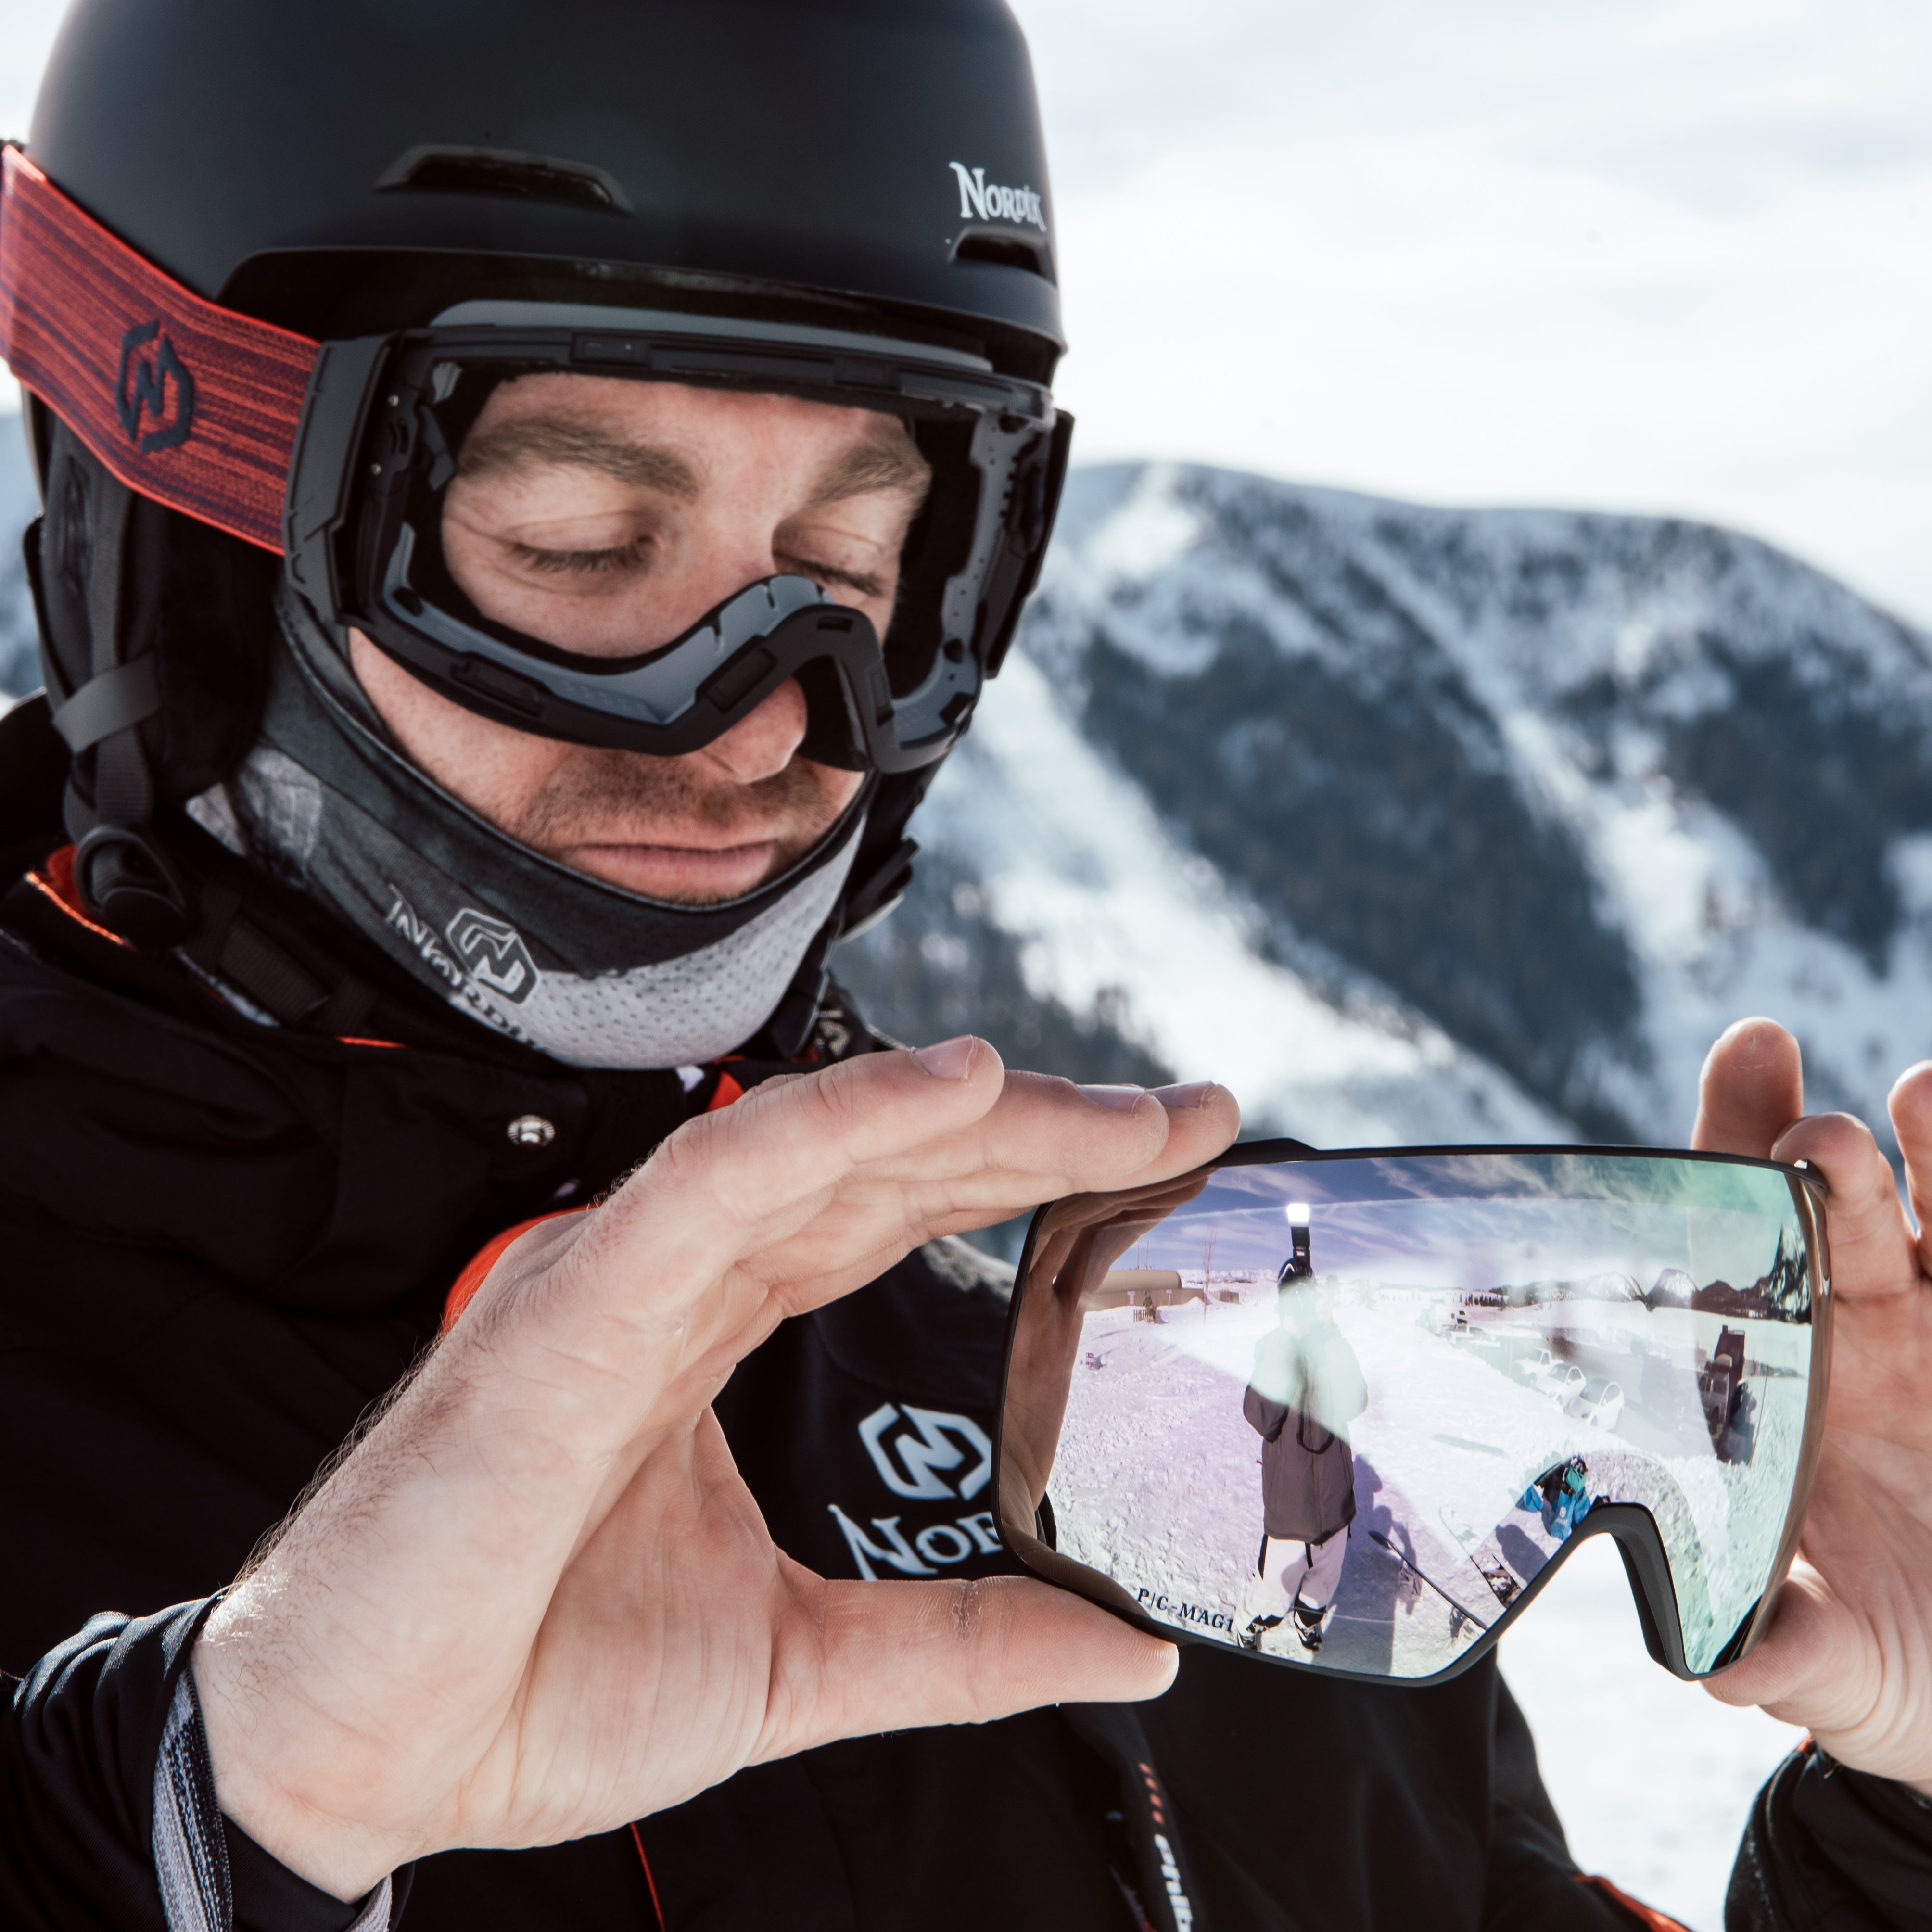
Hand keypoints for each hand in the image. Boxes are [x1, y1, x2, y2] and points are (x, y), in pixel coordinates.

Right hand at [191, 1040, 1240, 1899]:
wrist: (371, 1757)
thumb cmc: (539, 1687)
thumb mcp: (801, 1663)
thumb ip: (962, 1642)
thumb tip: (1123, 1645)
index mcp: (716, 1335)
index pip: (898, 1217)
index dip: (1025, 1179)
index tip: (1158, 1166)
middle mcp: (678, 1286)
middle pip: (884, 1169)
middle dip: (1038, 1132)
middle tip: (1180, 1117)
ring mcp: (621, 1284)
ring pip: (817, 1151)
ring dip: (969, 1113)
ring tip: (1108, 1105)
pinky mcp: (569, 1312)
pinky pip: (713, 1188)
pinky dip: (830, 1126)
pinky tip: (947, 1091)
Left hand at [1692, 1019, 1931, 1795]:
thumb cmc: (1876, 1653)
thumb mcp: (1830, 1664)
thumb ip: (1783, 1650)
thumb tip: (1727, 1665)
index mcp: (1772, 1382)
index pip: (1729, 1242)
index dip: (1727, 1151)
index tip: (1745, 1062)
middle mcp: (1859, 1338)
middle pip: (1833, 1218)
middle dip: (1821, 1167)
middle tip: (1816, 1138)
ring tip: (1927, 1090)